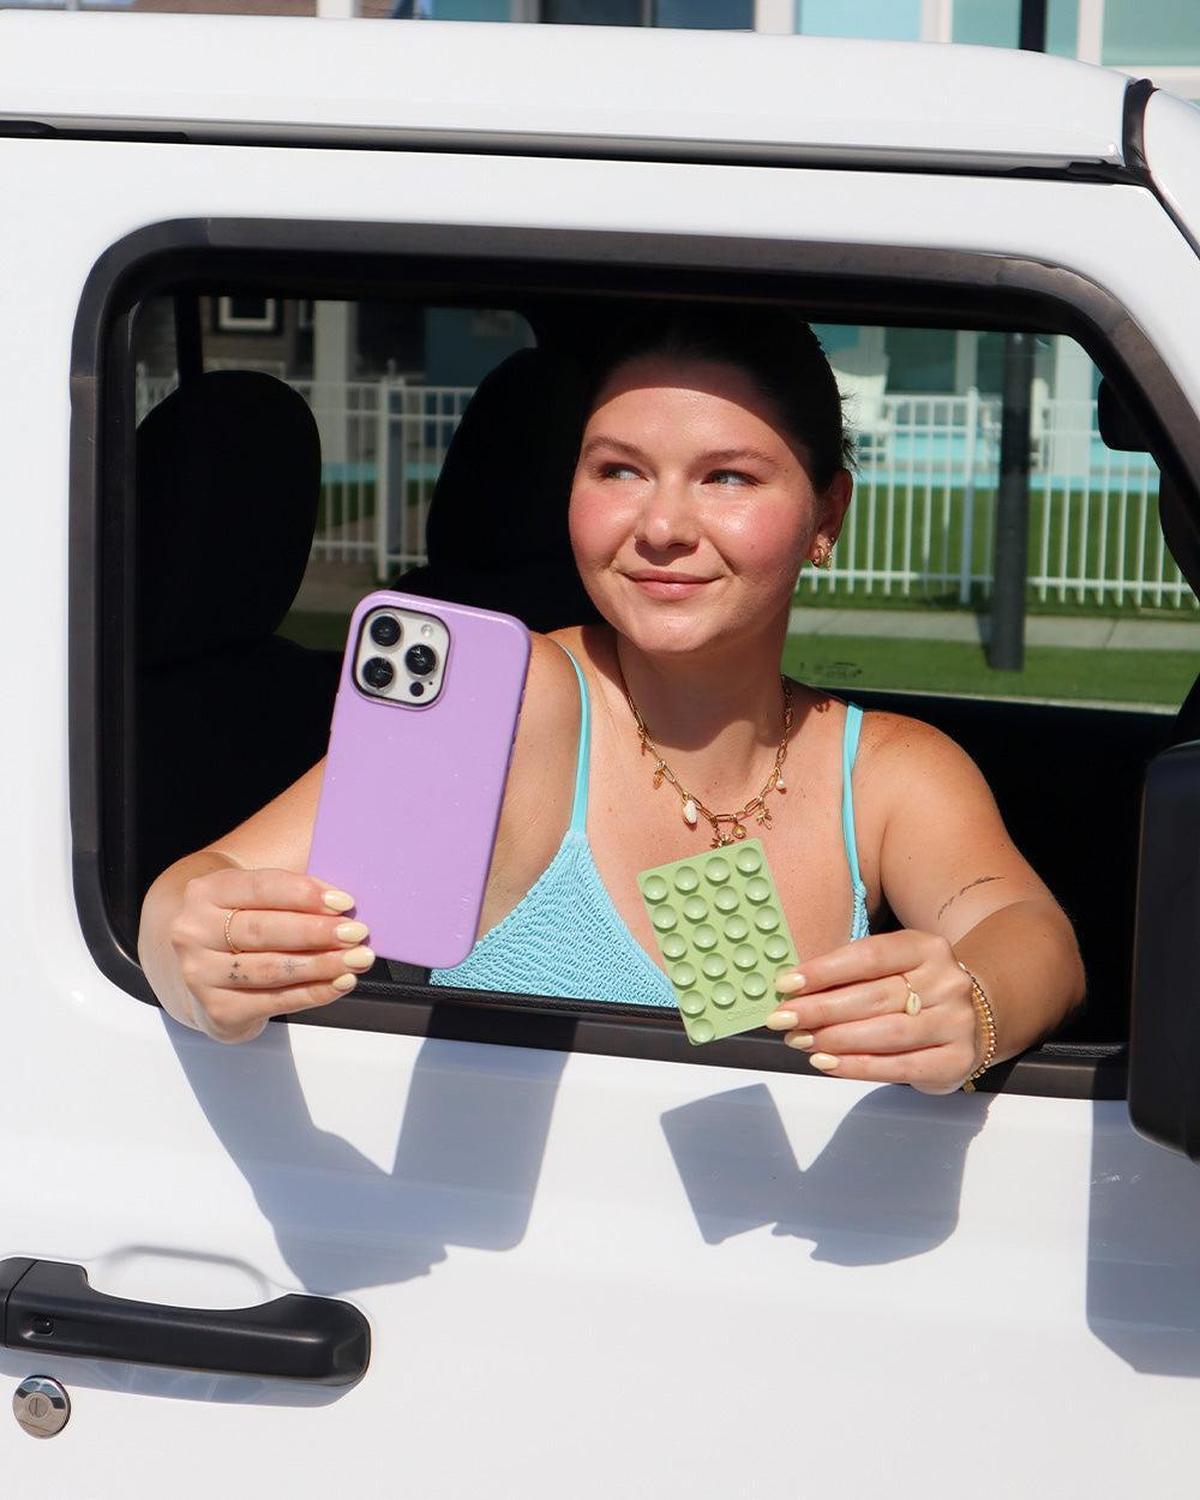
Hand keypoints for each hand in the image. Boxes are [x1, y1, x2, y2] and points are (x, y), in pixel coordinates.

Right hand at [168, 867, 374, 1042]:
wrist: (202, 967)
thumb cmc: (244, 924)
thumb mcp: (256, 898)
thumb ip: (294, 894)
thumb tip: (344, 903)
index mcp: (207, 892)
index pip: (261, 887)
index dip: (305, 894)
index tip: (344, 902)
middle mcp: (194, 931)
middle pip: (264, 930)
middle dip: (317, 932)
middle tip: (357, 933)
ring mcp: (200, 973)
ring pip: (270, 969)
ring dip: (322, 964)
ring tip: (357, 959)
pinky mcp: (216, 1008)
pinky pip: (274, 1001)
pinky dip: (313, 992)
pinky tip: (340, 982)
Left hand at [765, 931, 980, 1094]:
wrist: (973, 1018)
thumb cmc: (913, 990)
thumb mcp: (890, 969)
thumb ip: (850, 975)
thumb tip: (792, 991)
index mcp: (926, 948)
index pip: (869, 956)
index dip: (825, 970)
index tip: (786, 984)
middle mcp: (946, 982)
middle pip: (874, 997)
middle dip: (821, 1009)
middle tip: (782, 1019)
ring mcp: (955, 1022)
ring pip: (887, 1033)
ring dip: (835, 1039)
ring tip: (800, 1041)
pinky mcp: (955, 1060)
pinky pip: (899, 1066)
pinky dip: (857, 1067)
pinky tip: (827, 1064)